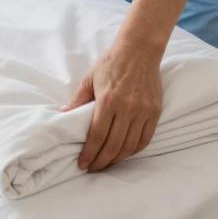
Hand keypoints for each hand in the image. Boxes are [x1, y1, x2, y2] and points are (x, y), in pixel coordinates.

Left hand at [60, 43, 163, 171]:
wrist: (139, 50)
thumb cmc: (111, 62)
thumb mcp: (90, 78)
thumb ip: (78, 99)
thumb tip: (63, 115)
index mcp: (108, 101)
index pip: (98, 135)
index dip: (90, 153)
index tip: (83, 164)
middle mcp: (127, 108)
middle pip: (114, 145)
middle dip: (101, 161)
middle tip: (93, 168)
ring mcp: (143, 111)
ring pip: (130, 145)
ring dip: (117, 159)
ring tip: (107, 163)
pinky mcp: (155, 111)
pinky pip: (145, 138)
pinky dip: (134, 150)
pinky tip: (125, 153)